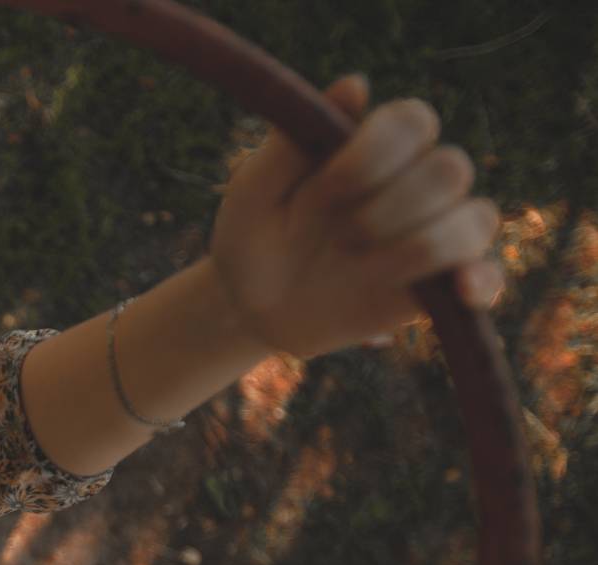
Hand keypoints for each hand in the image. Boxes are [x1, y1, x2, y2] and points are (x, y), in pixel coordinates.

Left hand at [208, 73, 505, 361]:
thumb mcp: (253, 193)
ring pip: (475, 220)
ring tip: (359, 265)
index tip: (323, 190)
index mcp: (373, 147)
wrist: (250, 308)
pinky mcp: (439, 288)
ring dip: (417, 247)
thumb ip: (293, 144)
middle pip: (452, 169)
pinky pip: (488, 277)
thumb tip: (356, 84)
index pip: (414, 121)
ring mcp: (432, 233)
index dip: (375, 154)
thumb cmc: (252, 237)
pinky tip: (460, 290)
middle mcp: (414, 183)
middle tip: (339, 237)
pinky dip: (483, 281)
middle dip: (391, 207)